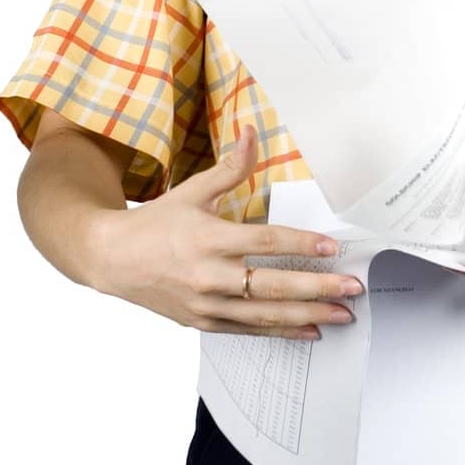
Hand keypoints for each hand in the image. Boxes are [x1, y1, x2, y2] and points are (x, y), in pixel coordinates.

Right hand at [96, 125, 362, 336]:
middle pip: (272, 285)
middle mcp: (209, 276)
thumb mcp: (191, 191)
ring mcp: (206, 304)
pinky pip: (249, 330)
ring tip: (343, 314)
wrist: (111, 260)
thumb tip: (252, 133)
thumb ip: (229, 168)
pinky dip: (281, 331)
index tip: (331, 247)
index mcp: (208, 239)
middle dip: (318, 288)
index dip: (300, 245)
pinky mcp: (203, 323)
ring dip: (309, 315)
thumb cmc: (155, 224)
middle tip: (353, 288)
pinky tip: (310, 329)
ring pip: (265, 315)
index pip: (264, 242)